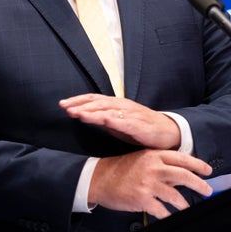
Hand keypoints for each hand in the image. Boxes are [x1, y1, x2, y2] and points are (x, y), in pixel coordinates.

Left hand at [59, 93, 181, 149]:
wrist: (168, 132)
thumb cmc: (141, 128)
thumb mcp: (117, 123)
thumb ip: (101, 119)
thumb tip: (82, 116)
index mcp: (116, 104)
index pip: (93, 99)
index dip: (78, 100)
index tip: (63, 104)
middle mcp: (122, 106)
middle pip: (97, 103)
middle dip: (80, 105)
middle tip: (64, 107)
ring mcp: (130, 114)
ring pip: (107, 111)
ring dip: (91, 112)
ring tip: (77, 113)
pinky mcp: (139, 125)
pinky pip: (123, 122)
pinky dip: (111, 120)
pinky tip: (102, 120)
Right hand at [89, 149, 212, 218]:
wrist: (99, 178)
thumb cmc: (119, 169)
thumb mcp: (141, 159)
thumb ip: (159, 164)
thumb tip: (179, 173)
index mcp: (153, 155)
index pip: (182, 158)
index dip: (198, 164)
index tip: (208, 171)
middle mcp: (152, 167)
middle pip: (184, 175)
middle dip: (199, 184)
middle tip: (207, 190)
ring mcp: (148, 183)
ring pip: (175, 195)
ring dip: (184, 204)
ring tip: (187, 207)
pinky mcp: (142, 199)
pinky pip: (162, 210)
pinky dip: (168, 214)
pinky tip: (169, 215)